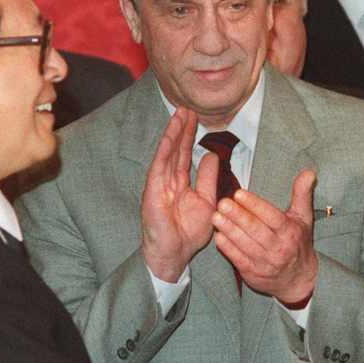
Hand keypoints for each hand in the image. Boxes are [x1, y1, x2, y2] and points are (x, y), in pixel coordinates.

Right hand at [140, 106, 217, 280]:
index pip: (184, 154)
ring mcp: (159, 186)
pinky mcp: (153, 193)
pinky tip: (168, 137)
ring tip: (179, 115)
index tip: (194, 117)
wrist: (175, 254)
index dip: (189, 136)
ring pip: (167, 155)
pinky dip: (163, 152)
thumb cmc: (188, 233)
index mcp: (179, 183)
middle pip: (175, 150)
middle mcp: (168, 181)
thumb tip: (211, 156)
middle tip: (186, 108)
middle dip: (181, 129)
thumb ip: (208, 179)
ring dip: (173, 134)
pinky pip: (158, 169)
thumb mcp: (206, 201)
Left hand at [211, 169, 317, 304]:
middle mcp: (279, 248)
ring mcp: (266, 263)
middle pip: (257, 230)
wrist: (299, 280)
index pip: (272, 217)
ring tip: (215, 216)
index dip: (256, 205)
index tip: (239, 194)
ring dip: (229, 230)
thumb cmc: (298, 242)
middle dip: (238, 216)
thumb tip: (308, 172)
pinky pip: (239, 259)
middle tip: (222, 203)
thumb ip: (302, 194)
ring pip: (245, 244)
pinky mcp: (254, 274)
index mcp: (291, 232)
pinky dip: (228, 248)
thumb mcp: (304, 218)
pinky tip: (218, 236)